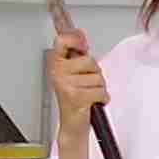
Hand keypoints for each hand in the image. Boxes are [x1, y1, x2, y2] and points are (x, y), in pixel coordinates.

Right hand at [48, 31, 107, 150]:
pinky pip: (100, 91)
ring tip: (89, 94)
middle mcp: (58, 73)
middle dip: (95, 73)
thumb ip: (77, 54)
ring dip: (99, 88)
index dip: (75, 38)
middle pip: (89, 60)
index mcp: (56, 64)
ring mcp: (65, 84)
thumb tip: (80, 34)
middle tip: (87, 83)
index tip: (82, 43)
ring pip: (97, 78)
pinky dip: (101, 98)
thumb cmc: (75, 98)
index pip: (62, 41)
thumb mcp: (73, 72)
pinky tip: (92, 102)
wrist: (73, 124)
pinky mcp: (75, 96)